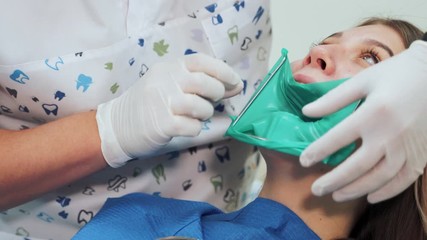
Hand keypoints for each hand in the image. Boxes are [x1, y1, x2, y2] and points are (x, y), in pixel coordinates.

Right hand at [96, 53, 242, 166]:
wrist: (116, 126)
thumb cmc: (148, 104)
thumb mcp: (170, 85)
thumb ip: (200, 82)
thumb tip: (236, 85)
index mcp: (169, 67)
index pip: (202, 61)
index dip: (223, 71)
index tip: (236, 82)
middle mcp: (165, 80)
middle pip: (206, 83)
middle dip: (218, 94)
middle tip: (213, 102)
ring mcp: (162, 102)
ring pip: (201, 107)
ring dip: (205, 113)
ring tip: (195, 115)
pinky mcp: (161, 124)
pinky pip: (193, 127)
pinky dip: (194, 128)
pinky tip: (185, 127)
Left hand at [299, 40, 426, 202]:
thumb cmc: (395, 74)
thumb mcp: (362, 81)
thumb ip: (333, 99)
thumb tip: (305, 112)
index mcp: (373, 113)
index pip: (338, 138)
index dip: (317, 151)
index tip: (303, 161)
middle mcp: (391, 134)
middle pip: (357, 165)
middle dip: (333, 180)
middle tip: (316, 190)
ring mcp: (408, 147)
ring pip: (379, 177)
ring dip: (356, 190)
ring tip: (337, 196)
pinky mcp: (421, 153)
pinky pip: (404, 180)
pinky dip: (387, 192)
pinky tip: (370, 197)